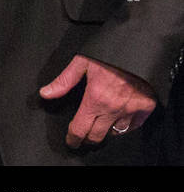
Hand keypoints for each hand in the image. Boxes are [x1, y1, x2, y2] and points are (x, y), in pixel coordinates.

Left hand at [40, 54, 155, 147]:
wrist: (138, 49)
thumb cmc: (109, 54)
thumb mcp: (82, 62)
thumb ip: (64, 81)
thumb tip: (45, 93)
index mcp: (95, 99)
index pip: (80, 128)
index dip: (73, 138)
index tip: (71, 142)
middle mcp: (113, 109)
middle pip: (97, 136)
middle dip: (87, 139)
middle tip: (83, 137)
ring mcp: (131, 111)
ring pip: (115, 133)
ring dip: (105, 132)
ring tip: (98, 128)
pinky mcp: (146, 108)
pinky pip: (133, 126)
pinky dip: (124, 127)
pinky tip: (117, 122)